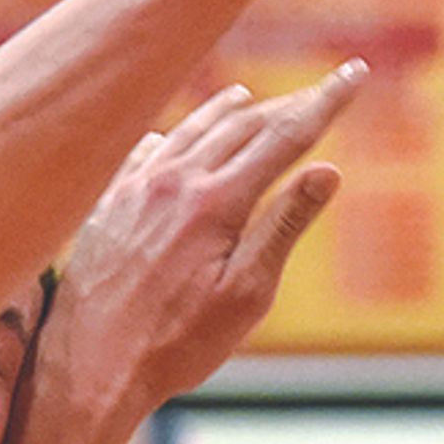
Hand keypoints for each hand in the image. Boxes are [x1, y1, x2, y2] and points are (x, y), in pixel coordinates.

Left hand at [51, 72, 367, 417]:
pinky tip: (170, 139)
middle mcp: (173, 181)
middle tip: (317, 93)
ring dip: (225, 113)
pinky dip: (170, 138)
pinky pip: (142, 154)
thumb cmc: (174, 346)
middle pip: (241, 126)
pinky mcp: (105, 206)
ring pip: (189, 132)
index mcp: (216, 201)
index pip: (284, 135)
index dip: (325, 102)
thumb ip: (284, 226)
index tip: (354, 74)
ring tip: (249, 99)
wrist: (89, 370)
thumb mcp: (245, 296)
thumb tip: (327, 169)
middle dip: (286, 106)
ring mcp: (133, 189)